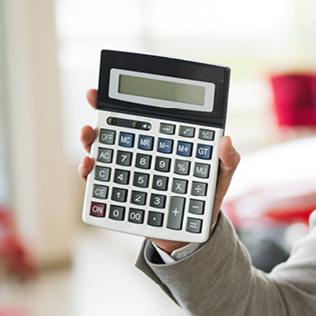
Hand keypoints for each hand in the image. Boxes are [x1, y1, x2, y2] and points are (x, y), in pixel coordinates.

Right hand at [77, 89, 241, 253]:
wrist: (191, 230)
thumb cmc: (204, 196)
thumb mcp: (220, 176)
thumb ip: (227, 159)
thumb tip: (225, 141)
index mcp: (163, 139)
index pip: (144, 114)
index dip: (127, 98)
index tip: (111, 85)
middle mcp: (140, 151)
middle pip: (116, 126)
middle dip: (100, 109)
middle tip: (93, 98)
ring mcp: (126, 171)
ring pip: (102, 149)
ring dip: (90, 138)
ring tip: (89, 132)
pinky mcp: (118, 194)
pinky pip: (98, 181)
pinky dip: (90, 171)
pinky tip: (90, 165)